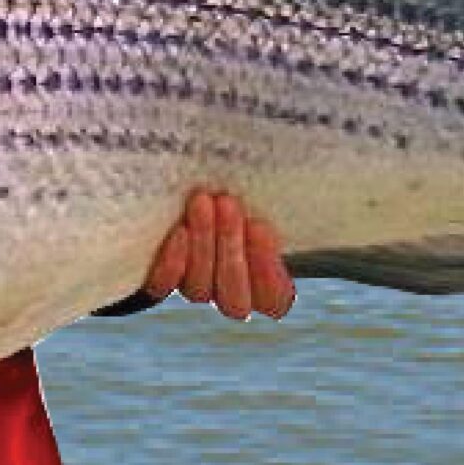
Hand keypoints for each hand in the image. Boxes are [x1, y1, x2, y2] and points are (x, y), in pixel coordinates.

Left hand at [144, 188, 293, 321]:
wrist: (191, 186)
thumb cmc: (237, 189)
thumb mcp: (263, 193)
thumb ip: (279, 198)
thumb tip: (299, 164)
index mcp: (266, 287)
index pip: (273, 300)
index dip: (267, 270)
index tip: (261, 226)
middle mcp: (230, 294)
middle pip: (234, 299)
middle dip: (231, 248)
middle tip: (229, 203)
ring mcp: (196, 288)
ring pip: (199, 289)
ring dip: (203, 243)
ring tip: (203, 202)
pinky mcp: (164, 279)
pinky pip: (164, 285)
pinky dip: (172, 262)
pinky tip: (179, 231)